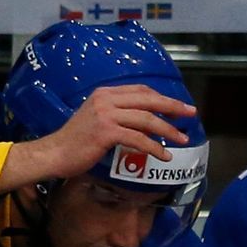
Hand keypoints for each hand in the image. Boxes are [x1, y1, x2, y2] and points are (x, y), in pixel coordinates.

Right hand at [0, 86, 195, 193]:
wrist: (55, 152)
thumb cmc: (77, 142)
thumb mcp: (97, 121)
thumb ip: (118, 117)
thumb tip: (143, 124)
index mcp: (105, 93)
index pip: (140, 90)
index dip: (162, 97)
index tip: (179, 106)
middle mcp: (106, 99)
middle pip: (147, 99)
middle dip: (172, 107)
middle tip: (191, 114)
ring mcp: (106, 114)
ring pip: (146, 119)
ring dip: (168, 129)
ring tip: (182, 140)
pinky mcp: (106, 131)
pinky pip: (137, 138)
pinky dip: (154, 147)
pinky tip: (164, 155)